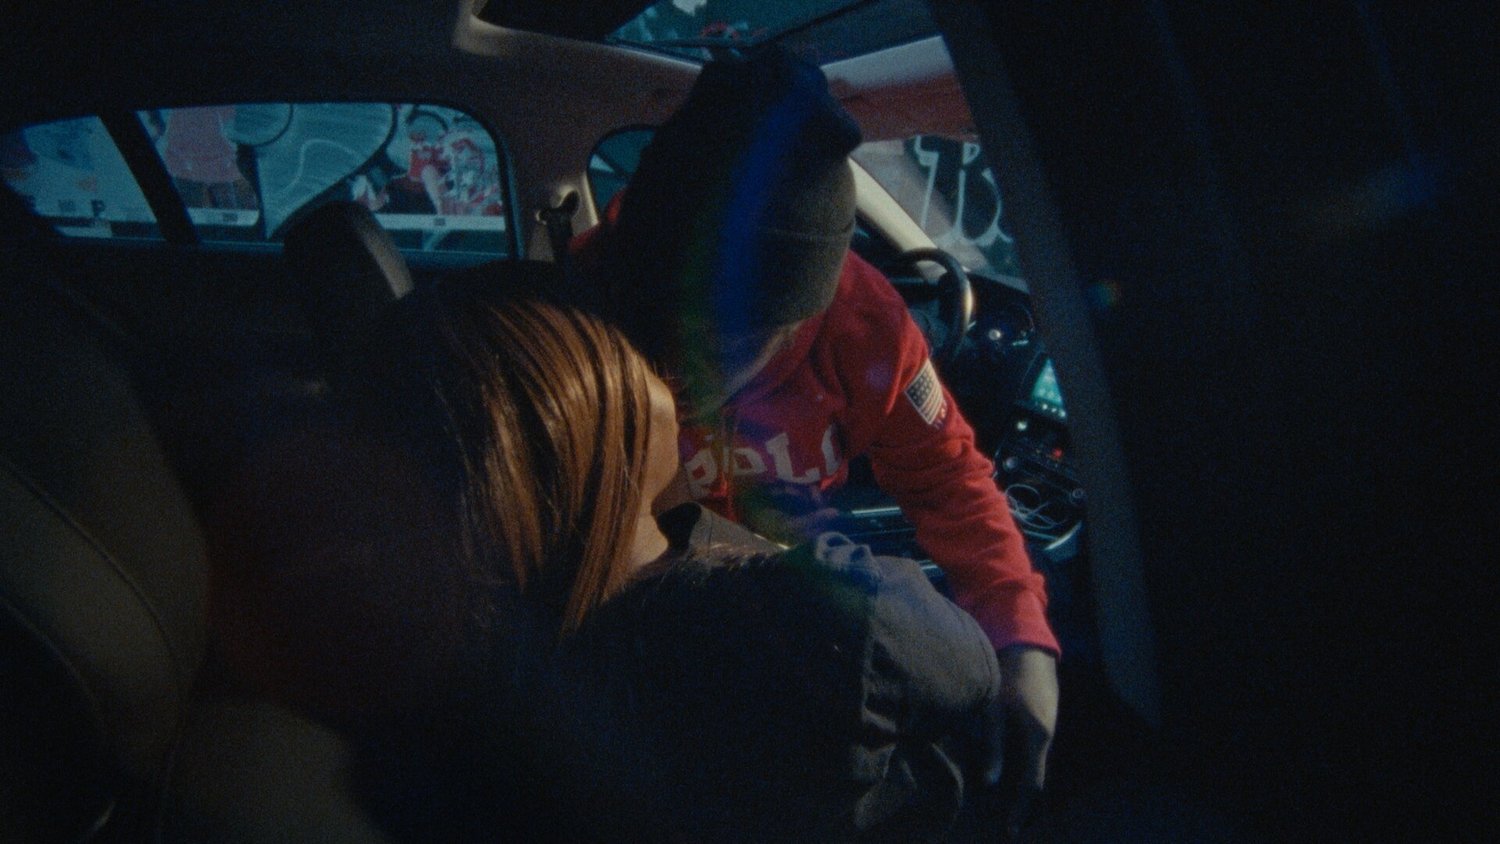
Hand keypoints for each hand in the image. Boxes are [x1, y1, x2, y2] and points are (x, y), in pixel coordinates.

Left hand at [981, 645, 1058, 837]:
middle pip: (1039, 781)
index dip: (1022, 809)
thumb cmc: (1006, 673)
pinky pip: (1037, 755)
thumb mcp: (994, 709)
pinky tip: (1018, 778)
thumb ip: (992, 746)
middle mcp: (1047, 735)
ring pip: (1039, 768)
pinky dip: (1028, 772)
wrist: (1027, 643)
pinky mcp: (1042, 719)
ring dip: (1029, 791)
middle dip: (1028, 807)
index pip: (1032, 783)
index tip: (1011, 830)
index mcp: (1037, 736)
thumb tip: (989, 783)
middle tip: (1014, 828)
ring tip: (1016, 813)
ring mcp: (1048, 727)